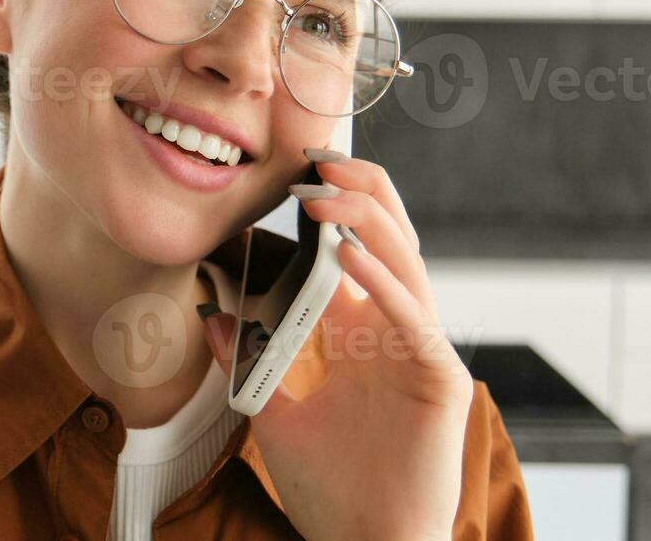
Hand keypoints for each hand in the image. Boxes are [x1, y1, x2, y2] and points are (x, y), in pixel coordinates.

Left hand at [202, 150, 471, 540]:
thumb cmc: (329, 488)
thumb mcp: (271, 411)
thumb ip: (244, 359)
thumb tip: (210, 312)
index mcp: (362, 333)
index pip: (356, 249)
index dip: (335, 207)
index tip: (294, 175)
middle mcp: (395, 332)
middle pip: (390, 240)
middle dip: (360, 194)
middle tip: (317, 162)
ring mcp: (421, 352)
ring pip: (407, 266)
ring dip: (368, 224)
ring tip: (327, 195)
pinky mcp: (440, 382)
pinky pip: (413, 319)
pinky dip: (383, 283)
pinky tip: (351, 258)